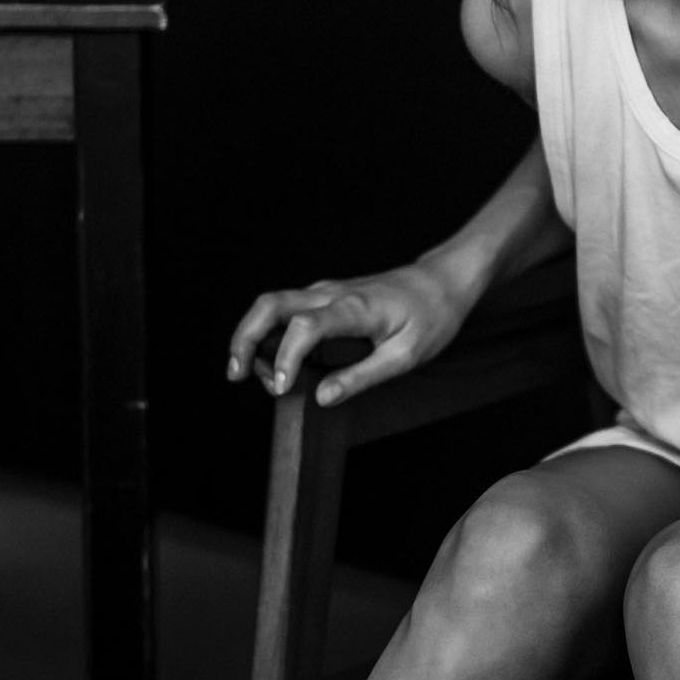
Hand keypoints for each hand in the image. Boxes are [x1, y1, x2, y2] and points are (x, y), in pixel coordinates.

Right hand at [226, 261, 467, 406]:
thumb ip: (363, 377)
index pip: (304, 326)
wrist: (442, 281)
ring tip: (260, 378)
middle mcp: (332, 293)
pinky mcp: (326, 296)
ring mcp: (326, 290)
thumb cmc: (432, 317)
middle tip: (236, 375)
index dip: (286, 357)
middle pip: (270, 305)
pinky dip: (271, 334)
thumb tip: (322, 398)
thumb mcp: (407, 355)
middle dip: (244, 338)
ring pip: (273, 305)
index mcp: (354, 308)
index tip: (282, 388)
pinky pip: (288, 310)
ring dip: (254, 337)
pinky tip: (279, 364)